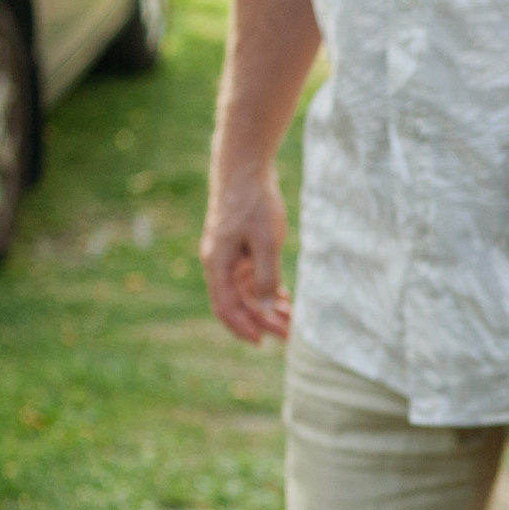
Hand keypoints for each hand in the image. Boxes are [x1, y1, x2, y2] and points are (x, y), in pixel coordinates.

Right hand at [199, 170, 291, 343]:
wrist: (245, 168)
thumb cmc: (254, 203)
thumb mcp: (266, 242)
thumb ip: (266, 277)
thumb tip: (266, 310)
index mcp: (217, 264)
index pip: (226, 308)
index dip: (244, 327)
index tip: (264, 342)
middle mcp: (219, 263)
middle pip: (238, 303)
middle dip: (262, 321)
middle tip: (289, 335)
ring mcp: (228, 255)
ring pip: (246, 291)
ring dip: (266, 306)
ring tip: (291, 319)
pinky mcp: (239, 247)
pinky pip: (250, 277)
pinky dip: (266, 289)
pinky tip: (284, 298)